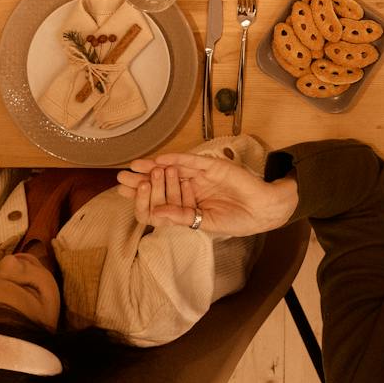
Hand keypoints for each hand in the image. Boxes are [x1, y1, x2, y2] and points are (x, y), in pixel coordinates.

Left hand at [116, 153, 294, 236]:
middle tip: (121, 176)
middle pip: (163, 181)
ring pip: (174, 169)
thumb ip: (181, 217)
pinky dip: (177, 159)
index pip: (161, 197)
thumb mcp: (204, 223)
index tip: (123, 192)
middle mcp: (192, 187)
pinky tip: (161, 160)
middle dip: (142, 179)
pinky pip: (192, 161)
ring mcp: (202, 175)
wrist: (261, 210)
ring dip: (154, 167)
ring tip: (134, 166)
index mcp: (189, 203)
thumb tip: (153, 215)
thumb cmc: (237, 219)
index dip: (143, 194)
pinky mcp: (212, 166)